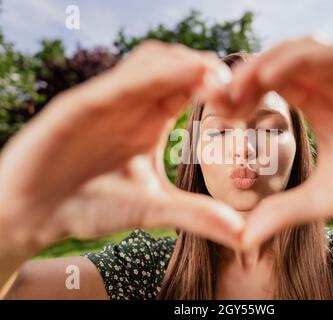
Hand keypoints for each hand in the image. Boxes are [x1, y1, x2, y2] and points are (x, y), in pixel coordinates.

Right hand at [0, 41, 242, 259]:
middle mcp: (131, 105)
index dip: (218, 87)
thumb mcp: (151, 210)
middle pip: (175, 66)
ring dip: (183, 64)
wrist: (34, 215)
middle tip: (237, 88)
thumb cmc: (90, 207)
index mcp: (149, 120)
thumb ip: (195, 215)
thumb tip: (243, 234)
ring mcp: (105, 101)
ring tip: (215, 79)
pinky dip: (149, 76)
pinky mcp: (78, 105)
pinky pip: (118, 82)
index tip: (245, 102)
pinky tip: (176, 78)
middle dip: (207, 69)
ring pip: (149, 63)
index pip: (189, 87)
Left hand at [225, 38, 332, 248]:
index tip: (218, 114)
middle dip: (244, 80)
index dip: (243, 97)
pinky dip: (293, 59)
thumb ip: (284, 211)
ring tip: (236, 89)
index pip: (272, 90)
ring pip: (296, 54)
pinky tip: (268, 76)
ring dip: (262, 67)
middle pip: (277, 68)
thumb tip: (243, 237)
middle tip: (217, 99)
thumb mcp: (327, 198)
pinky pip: (324, 53)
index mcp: (321, 108)